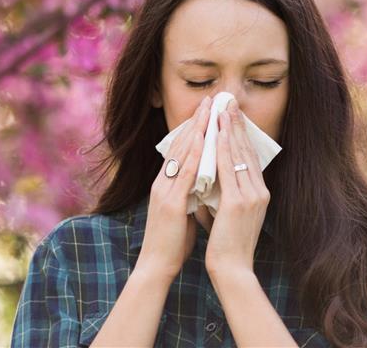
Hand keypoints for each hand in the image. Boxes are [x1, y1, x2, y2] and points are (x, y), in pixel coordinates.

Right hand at [135, 95, 211, 282]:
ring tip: (208, 110)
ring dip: (196, 130)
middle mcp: (162, 182)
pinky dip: (193, 155)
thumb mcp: (182, 210)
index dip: (193, 128)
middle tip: (209, 100)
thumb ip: (190, 193)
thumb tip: (204, 182)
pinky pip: (184, 174)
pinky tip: (203, 140)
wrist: (157, 266)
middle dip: (195, 121)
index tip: (207, 111)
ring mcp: (164, 191)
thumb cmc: (172, 241)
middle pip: (179, 144)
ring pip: (181, 153)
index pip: (180, 149)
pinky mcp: (170, 203)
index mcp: (166, 184)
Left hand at [204, 98, 269, 276]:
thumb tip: (212, 178)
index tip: (232, 115)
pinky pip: (229, 168)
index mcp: (259, 193)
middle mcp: (260, 191)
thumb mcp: (230, 213)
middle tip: (229, 101)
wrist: (232, 269)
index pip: (249, 157)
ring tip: (222, 108)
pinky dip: (222, 148)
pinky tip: (216, 133)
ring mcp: (252, 196)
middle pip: (247, 150)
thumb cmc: (227, 244)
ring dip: (229, 129)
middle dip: (236, 124)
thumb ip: (225, 193)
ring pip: (238, 155)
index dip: (240, 134)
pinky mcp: (239, 202)